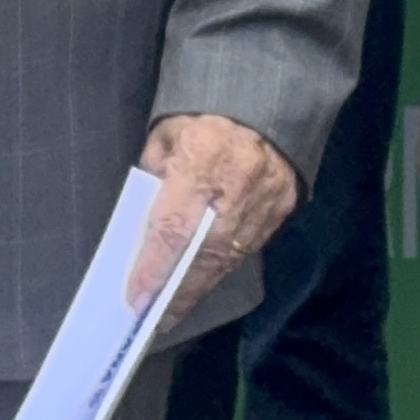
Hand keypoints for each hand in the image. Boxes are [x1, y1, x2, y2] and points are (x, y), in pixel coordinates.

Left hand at [128, 112, 298, 324]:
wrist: (267, 101)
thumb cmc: (205, 114)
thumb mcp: (168, 134)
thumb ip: (156, 174)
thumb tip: (145, 222)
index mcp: (204, 153)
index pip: (175, 224)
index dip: (155, 265)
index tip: (137, 296)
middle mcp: (238, 182)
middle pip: (204, 251)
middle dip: (177, 289)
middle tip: (154, 319)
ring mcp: (266, 198)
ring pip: (229, 256)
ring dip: (199, 287)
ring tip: (174, 311)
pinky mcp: (282, 207)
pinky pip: (248, 248)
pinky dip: (222, 268)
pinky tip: (202, 283)